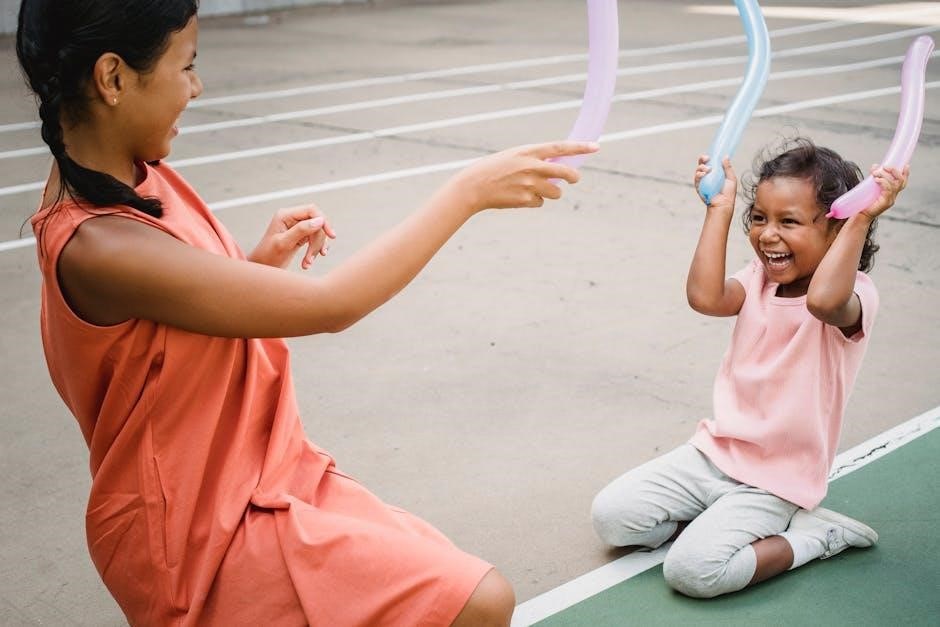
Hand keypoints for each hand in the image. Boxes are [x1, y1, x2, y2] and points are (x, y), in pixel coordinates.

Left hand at [248, 204, 336, 269]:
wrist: (262, 268)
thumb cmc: (268, 256)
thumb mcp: (284, 243)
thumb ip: (301, 230)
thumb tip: (320, 221)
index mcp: (285, 215)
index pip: (311, 210)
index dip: (324, 221)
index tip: (332, 236)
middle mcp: (292, 218)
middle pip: (316, 223)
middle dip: (318, 241)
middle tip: (311, 258)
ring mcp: (297, 227)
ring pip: (318, 233)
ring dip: (316, 248)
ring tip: (308, 263)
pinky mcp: (301, 236)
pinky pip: (315, 239)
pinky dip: (316, 250)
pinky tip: (310, 261)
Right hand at [450, 141, 599, 213]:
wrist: (473, 186)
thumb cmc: (493, 169)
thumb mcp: (514, 156)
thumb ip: (535, 160)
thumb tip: (557, 170)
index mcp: (529, 151)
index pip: (560, 147)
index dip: (580, 147)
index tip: (596, 146)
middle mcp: (532, 167)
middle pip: (565, 172)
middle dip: (573, 176)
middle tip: (574, 178)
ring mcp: (530, 184)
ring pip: (555, 192)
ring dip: (551, 193)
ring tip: (533, 189)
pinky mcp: (525, 200)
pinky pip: (540, 203)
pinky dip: (534, 202)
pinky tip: (519, 197)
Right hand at [694, 155, 736, 210]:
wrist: (723, 204)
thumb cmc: (728, 193)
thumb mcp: (731, 178)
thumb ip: (728, 167)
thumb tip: (725, 156)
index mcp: (715, 172)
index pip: (710, 162)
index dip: (708, 157)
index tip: (711, 155)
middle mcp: (707, 176)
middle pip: (702, 164)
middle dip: (702, 159)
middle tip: (707, 159)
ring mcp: (702, 181)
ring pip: (698, 170)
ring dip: (702, 167)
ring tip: (708, 170)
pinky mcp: (699, 186)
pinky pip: (696, 178)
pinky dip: (699, 175)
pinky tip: (703, 174)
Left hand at [861, 164, 908, 218]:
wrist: (861, 215)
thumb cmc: (865, 201)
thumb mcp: (871, 187)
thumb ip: (875, 177)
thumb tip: (875, 165)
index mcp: (892, 192)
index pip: (903, 182)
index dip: (906, 174)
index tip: (906, 165)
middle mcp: (894, 196)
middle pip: (901, 181)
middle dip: (894, 171)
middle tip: (885, 166)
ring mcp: (891, 200)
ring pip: (894, 184)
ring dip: (885, 175)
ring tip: (875, 173)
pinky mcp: (886, 203)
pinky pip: (888, 190)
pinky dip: (883, 182)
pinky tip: (876, 179)